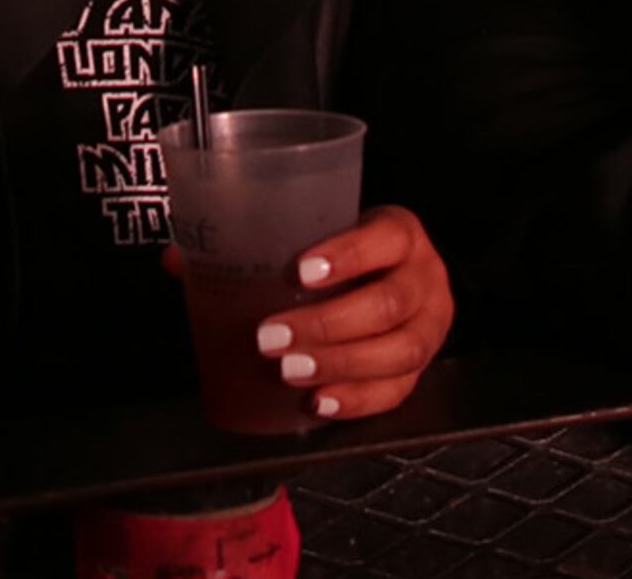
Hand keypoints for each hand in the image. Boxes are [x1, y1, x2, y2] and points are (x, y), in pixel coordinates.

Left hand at [243, 205, 453, 422]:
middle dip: (327, 325)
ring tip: (290, 370)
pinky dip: (356, 400)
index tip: (299, 272)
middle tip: (272, 336)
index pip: (385, 239)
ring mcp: (431, 327)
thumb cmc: (342, 253)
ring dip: (340, 365)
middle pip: (389, 304)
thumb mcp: (326, 231)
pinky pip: (397, 391)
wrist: (388, 275)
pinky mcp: (422, 368)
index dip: (347, 256)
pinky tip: (319, 400)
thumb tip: (201, 262)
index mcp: (403, 234)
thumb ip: (283, 241)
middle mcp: (426, 279)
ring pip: (400, 352)